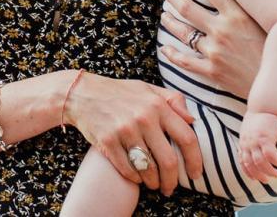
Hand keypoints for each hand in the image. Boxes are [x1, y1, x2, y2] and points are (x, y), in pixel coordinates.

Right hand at [64, 73, 202, 194]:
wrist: (81, 93)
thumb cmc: (118, 92)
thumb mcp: (148, 89)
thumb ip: (173, 100)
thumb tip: (192, 120)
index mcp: (158, 106)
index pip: (187, 138)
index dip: (195, 160)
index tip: (195, 173)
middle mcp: (143, 118)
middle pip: (168, 161)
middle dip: (172, 180)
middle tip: (170, 188)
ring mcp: (124, 130)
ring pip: (148, 168)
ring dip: (153, 182)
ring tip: (153, 184)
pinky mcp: (108, 141)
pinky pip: (127, 169)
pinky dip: (135, 178)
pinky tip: (136, 177)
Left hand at [159, 0, 265, 96]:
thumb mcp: (270, 22)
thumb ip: (254, 7)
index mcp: (239, 15)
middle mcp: (224, 30)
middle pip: (189, 8)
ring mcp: (216, 51)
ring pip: (183, 32)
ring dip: (170, 21)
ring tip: (164, 14)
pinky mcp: (213, 70)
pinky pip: (184, 61)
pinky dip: (172, 54)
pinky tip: (165, 48)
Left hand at [237, 111, 276, 182]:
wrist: (264, 106)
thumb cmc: (259, 118)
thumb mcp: (250, 131)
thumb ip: (249, 141)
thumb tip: (251, 149)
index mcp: (243, 142)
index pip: (242, 161)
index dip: (248, 172)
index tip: (255, 179)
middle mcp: (247, 143)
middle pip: (250, 165)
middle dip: (259, 175)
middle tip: (268, 180)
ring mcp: (255, 141)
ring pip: (260, 162)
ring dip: (269, 171)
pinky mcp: (265, 138)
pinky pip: (270, 155)